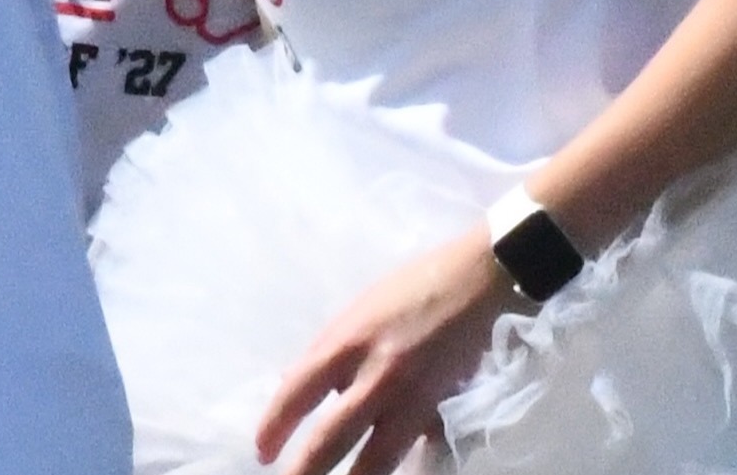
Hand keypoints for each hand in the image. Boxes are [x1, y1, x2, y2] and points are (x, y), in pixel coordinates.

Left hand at [255, 230, 514, 474]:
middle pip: (331, 438)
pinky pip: (421, 449)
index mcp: (344, 344)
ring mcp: (412, 397)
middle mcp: (375, 375)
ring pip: (379, 458)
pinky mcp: (444, 409)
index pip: (295, 395)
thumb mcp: (355, 312)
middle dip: (307, 470)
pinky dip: (408, 466)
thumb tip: (296, 384)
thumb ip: (328, 351)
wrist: (474, 280)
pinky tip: (401, 474)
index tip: (262, 451)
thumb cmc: (409, 290)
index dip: (273, 428)